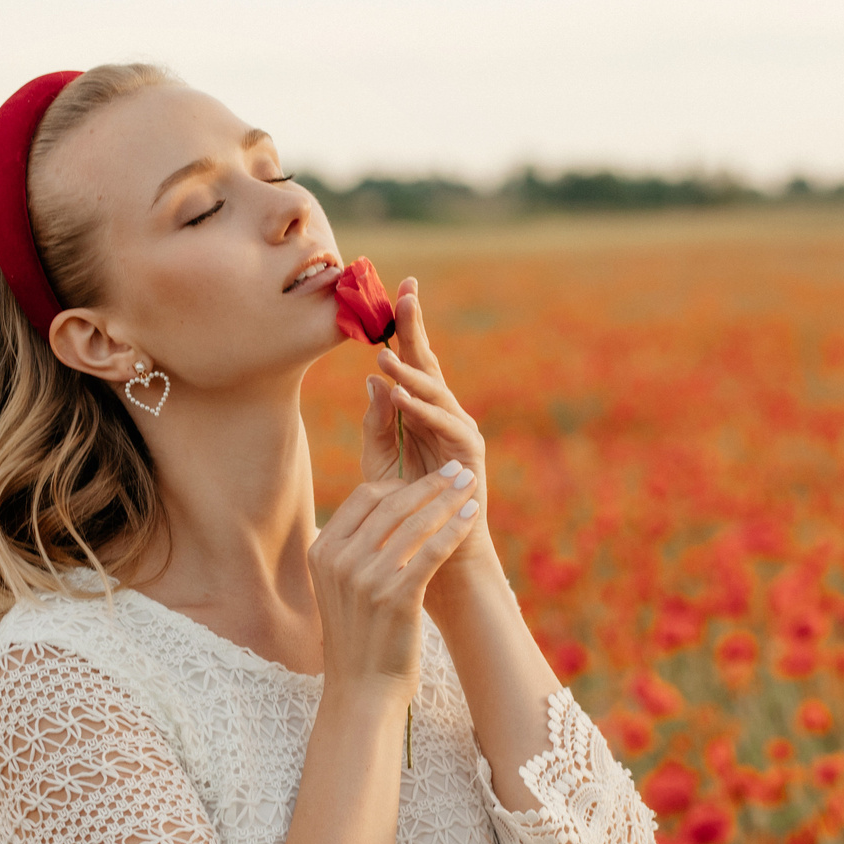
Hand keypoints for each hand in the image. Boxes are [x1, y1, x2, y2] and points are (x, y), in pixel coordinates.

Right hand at [308, 458, 482, 689]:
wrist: (362, 690)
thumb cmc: (359, 636)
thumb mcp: (341, 587)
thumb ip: (353, 548)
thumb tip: (384, 507)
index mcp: (322, 551)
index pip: (363, 497)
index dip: (400, 482)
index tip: (427, 477)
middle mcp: (339, 561)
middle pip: (391, 503)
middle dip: (430, 482)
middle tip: (458, 470)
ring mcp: (365, 579)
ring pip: (415, 523)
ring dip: (448, 499)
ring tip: (471, 485)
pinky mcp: (396, 597)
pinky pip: (432, 550)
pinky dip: (455, 528)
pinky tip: (473, 516)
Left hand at [359, 277, 501, 598]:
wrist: (435, 557)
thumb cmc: (405, 511)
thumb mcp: (380, 463)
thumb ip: (376, 424)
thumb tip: (373, 380)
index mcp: (423, 412)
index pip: (411, 362)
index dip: (405, 327)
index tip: (397, 286)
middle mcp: (445, 416)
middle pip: (429, 364)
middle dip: (418, 328)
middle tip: (405, 291)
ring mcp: (461, 433)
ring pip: (436, 392)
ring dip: (409, 370)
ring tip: (381, 351)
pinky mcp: (469, 457)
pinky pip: (446, 425)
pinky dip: (422, 409)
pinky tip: (399, 395)